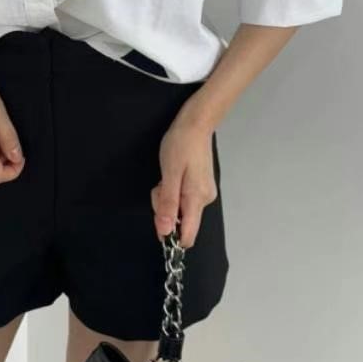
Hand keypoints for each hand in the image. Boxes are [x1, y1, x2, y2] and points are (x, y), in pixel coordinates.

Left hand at [151, 114, 216, 247]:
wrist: (196, 124)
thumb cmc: (181, 145)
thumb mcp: (169, 174)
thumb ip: (167, 204)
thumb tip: (164, 232)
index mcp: (197, 199)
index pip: (188, 235)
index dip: (171, 237)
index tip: (158, 221)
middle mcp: (205, 200)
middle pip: (180, 221)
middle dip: (164, 208)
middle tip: (160, 184)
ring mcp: (205, 193)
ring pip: (180, 209)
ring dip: (167, 197)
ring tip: (166, 176)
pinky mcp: (202, 186)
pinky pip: (184, 198)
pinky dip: (174, 191)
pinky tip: (173, 175)